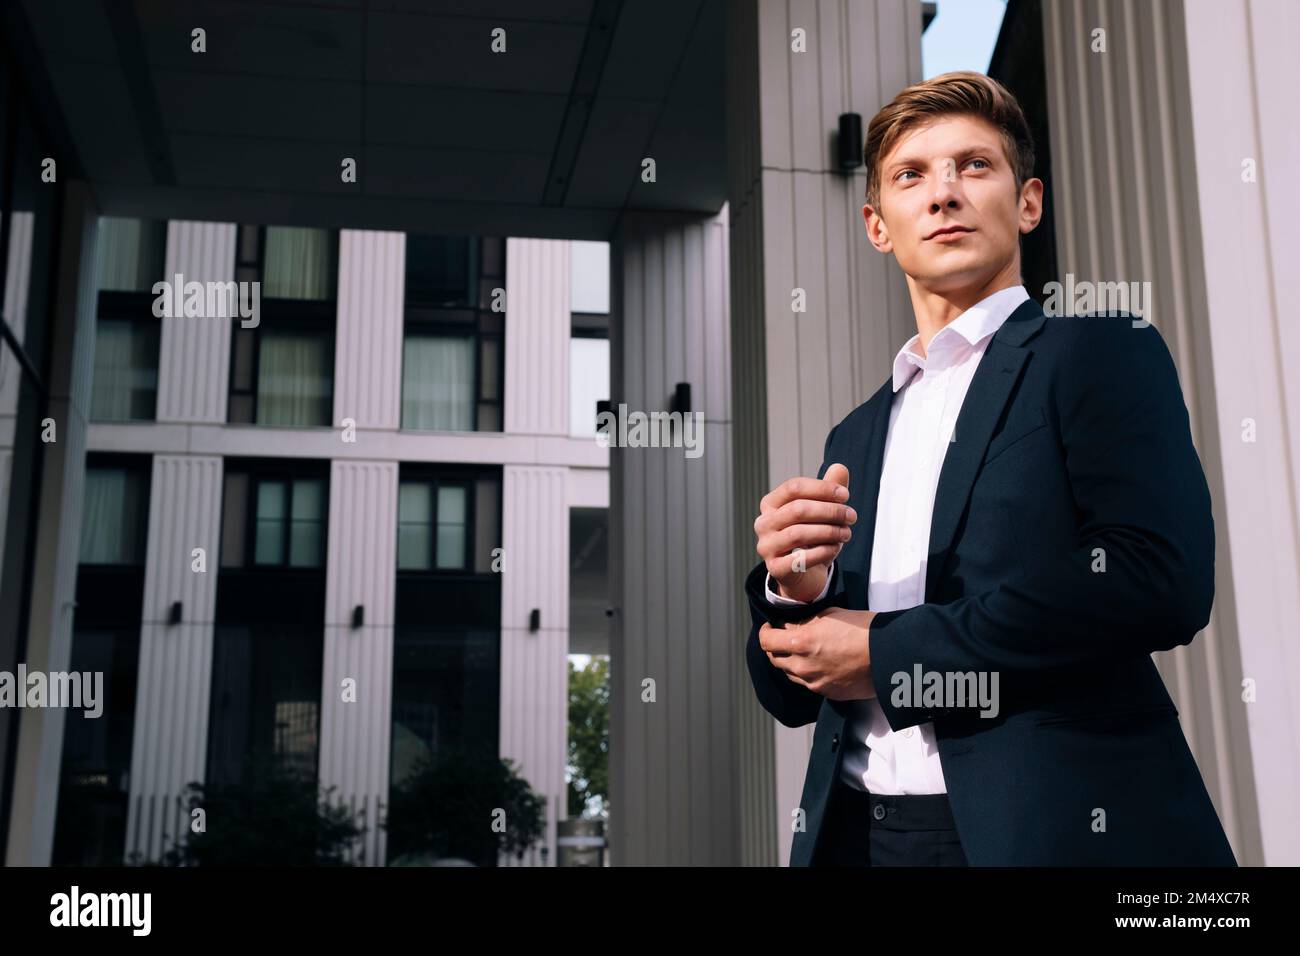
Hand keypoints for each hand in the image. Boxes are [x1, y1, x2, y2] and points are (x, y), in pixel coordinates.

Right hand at [754, 463, 854, 602]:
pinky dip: (823, 551)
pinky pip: (801, 558)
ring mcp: (766, 546)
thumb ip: (829, 490)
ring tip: (846, 533)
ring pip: (799, 533)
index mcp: (770, 504)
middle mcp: (763, 523)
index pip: (793, 487)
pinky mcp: (775, 568)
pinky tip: (835, 548)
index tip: (845, 495)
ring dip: (829, 532)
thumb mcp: (822, 511)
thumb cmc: (811, 538)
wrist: (802, 574)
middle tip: (851, 516)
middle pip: (798, 509)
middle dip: (830, 511)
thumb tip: (840, 468)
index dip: (822, 488)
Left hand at [758, 607, 877, 700]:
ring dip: (791, 662)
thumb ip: (804, 623)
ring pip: (790, 674)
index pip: (767, 641)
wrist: (890, 654)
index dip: (765, 632)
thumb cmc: (864, 630)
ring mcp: (815, 683)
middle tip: (784, 637)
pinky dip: (808, 674)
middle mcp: (803, 666)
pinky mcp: (827, 694)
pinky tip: (821, 663)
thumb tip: (789, 626)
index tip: (770, 627)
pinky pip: (808, 684)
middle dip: (776, 647)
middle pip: (774, 660)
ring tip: (805, 650)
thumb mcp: (829, 615)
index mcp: (801, 643)